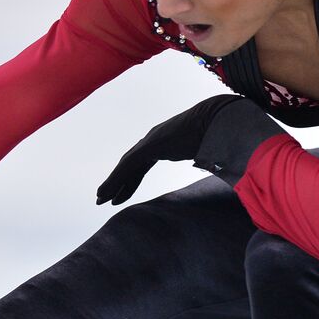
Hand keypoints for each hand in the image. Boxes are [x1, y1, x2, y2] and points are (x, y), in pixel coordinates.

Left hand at [96, 94, 242, 205]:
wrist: (218, 119)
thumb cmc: (217, 135)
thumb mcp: (206, 153)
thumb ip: (205, 161)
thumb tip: (216, 170)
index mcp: (164, 143)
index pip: (141, 164)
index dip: (130, 179)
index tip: (122, 193)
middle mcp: (153, 140)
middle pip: (129, 165)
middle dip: (117, 182)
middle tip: (104, 197)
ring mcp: (151, 141)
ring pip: (125, 166)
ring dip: (112, 183)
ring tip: (101, 199)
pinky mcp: (151, 146)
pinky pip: (129, 165)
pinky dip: (116, 179)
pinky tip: (107, 191)